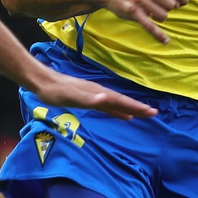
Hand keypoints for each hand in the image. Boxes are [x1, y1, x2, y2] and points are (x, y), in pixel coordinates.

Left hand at [24, 62, 154, 120]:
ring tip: (142, 114)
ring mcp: (94, 95)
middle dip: (137, 107)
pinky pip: (108, 106)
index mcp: (98, 92)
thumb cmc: (55, 91)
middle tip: (154, 114)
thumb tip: (106, 98)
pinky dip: (117, 111)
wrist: (43, 82)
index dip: (136, 107)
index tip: (151, 112)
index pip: (120, 101)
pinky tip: (122, 115)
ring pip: (116, 103)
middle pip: (122, 101)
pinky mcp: (88, 99)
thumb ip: (89, 99)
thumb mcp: (71, 96)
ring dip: (129, 109)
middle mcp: (99, 92)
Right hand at [93, 0, 188, 43]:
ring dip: (160, 16)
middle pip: (171, 4)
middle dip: (168, 7)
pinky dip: (158, 35)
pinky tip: (165, 41)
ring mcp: (139, 0)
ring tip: (151, 12)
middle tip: (160, 6)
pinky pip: (150, 26)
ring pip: (163, 15)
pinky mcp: (132, 12)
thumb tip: (182, 0)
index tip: (182, 3)